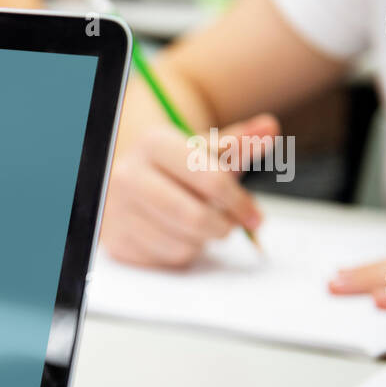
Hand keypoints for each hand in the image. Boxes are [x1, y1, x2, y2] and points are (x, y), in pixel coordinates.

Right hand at [101, 114, 272, 266]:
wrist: (125, 181)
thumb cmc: (171, 165)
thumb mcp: (201, 149)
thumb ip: (237, 142)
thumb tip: (269, 128)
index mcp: (154, 144)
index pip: (209, 179)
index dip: (239, 202)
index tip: (254, 216)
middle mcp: (129, 175)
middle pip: (195, 217)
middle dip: (224, 227)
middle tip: (232, 226)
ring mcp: (118, 211)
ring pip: (183, 243)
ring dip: (203, 240)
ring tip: (200, 224)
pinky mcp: (117, 241)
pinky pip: (168, 258)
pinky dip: (183, 251)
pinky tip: (178, 234)